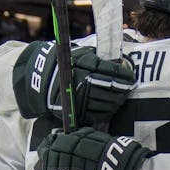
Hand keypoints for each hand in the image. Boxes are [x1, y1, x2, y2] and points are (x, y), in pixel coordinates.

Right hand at [13, 42, 136, 124]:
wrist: (39, 79)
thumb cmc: (63, 64)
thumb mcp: (79, 55)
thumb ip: (98, 59)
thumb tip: (120, 63)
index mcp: (86, 68)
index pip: (113, 73)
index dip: (125, 76)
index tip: (130, 77)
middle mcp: (84, 84)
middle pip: (112, 90)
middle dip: (123, 90)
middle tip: (127, 89)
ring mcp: (80, 100)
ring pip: (107, 104)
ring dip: (116, 102)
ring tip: (120, 98)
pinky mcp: (76, 113)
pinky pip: (97, 115)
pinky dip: (106, 112)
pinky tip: (110, 108)